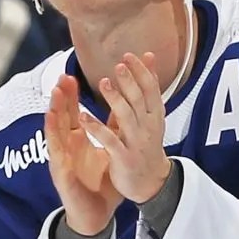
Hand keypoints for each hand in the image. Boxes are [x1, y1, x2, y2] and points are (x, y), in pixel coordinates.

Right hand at [45, 74, 123, 236]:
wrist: (96, 216)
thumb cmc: (101, 185)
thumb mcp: (110, 151)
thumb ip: (112, 130)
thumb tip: (122, 106)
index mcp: (78, 141)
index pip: (73, 113)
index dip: (71, 95)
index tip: (72, 76)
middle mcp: (67, 147)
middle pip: (61, 118)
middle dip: (60, 98)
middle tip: (61, 77)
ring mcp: (61, 160)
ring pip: (54, 133)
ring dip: (53, 114)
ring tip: (53, 96)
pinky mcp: (60, 175)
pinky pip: (56, 156)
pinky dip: (54, 141)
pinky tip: (52, 129)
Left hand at [77, 53, 171, 204]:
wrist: (150, 182)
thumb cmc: (148, 144)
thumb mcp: (152, 115)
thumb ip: (148, 87)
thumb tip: (148, 57)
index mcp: (154, 115)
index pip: (151, 89)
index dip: (142, 72)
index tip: (130, 56)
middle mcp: (147, 127)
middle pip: (139, 100)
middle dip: (129, 82)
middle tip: (119, 65)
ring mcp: (136, 142)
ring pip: (126, 117)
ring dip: (114, 99)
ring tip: (103, 83)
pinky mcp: (123, 157)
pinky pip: (109, 140)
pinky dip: (96, 128)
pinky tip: (83, 116)